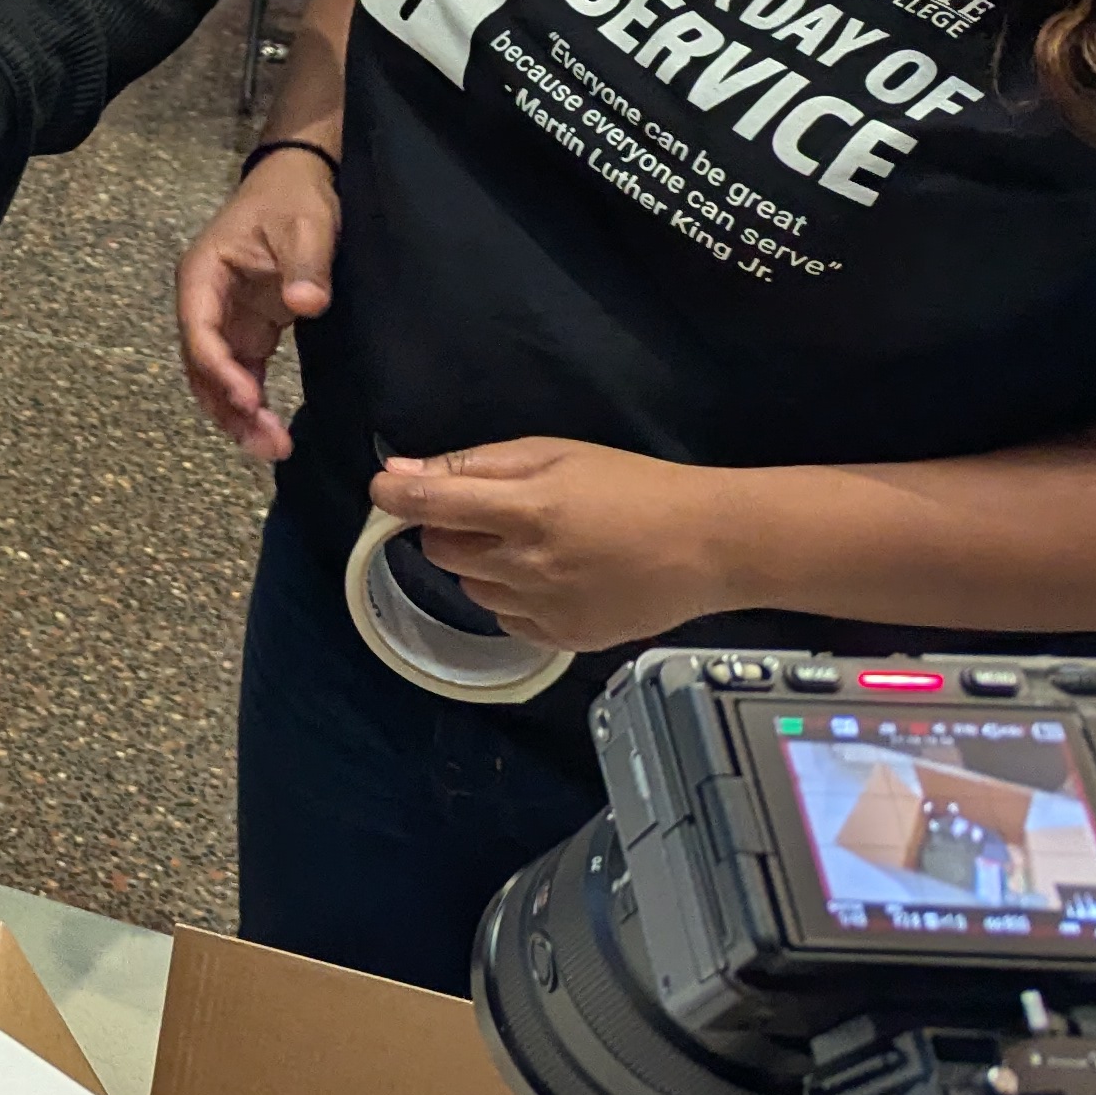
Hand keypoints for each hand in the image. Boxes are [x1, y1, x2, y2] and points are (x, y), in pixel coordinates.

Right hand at [173, 150, 339, 463]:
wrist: (297, 179)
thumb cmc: (295, 199)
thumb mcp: (305, 226)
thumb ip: (305, 267)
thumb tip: (305, 306)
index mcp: (204, 274)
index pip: (200, 331)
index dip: (219, 369)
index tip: (249, 400)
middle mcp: (204, 301)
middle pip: (202, 364)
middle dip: (229, 407)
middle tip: (266, 445)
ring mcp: (224, 317)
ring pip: (218, 375)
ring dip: (238, 413)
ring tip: (271, 448)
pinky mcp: (248, 327)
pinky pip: (241, 371)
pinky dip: (251, 400)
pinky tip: (268, 428)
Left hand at [370, 438, 738, 651]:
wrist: (710, 545)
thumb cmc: (632, 485)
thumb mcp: (555, 454)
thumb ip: (474, 465)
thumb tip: (399, 472)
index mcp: (526, 510)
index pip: (429, 506)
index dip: (395, 496)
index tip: (385, 491)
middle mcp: (528, 566)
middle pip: (441, 552)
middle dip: (449, 529)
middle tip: (491, 513)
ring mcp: (546, 609)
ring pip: (471, 589)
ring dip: (483, 566)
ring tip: (534, 546)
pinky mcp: (565, 640)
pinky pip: (507, 620)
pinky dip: (513, 599)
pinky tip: (553, 578)